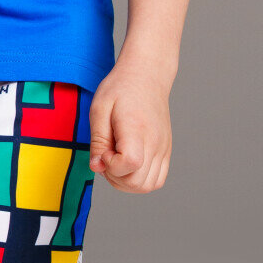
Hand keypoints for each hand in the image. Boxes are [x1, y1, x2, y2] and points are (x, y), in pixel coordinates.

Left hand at [87, 62, 172, 193]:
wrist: (147, 76)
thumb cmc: (120, 89)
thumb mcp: (100, 109)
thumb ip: (98, 141)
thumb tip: (97, 167)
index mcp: (137, 128)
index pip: (130, 164)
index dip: (111, 165)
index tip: (104, 150)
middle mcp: (155, 142)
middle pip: (138, 182)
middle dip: (115, 176)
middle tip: (107, 155)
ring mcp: (163, 148)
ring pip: (148, 186)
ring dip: (126, 182)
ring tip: (116, 161)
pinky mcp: (166, 151)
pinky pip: (156, 180)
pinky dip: (140, 180)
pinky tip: (128, 164)